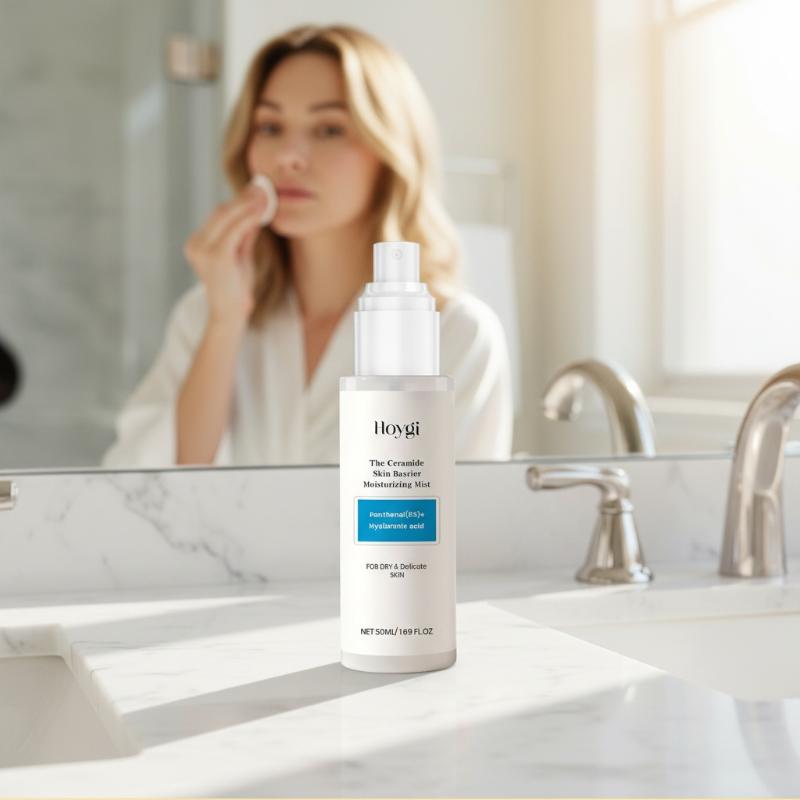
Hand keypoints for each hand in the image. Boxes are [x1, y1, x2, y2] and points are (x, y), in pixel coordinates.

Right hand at [183, 185, 266, 330]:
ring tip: (267, 196)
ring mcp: (202, 250)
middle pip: (221, 212)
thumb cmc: (236, 288)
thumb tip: (256, 209)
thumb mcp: (240, 255)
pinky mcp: (216, 256)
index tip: (256, 190)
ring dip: (248, 204)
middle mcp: (195, 244)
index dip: (239, 201)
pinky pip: (235, 231)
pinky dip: (250, 218)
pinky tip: (263, 211)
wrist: (230, 315)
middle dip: (244, 198)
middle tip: (264, 187)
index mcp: (197, 243)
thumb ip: (245, 234)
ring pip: (227, 217)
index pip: (219, 215)